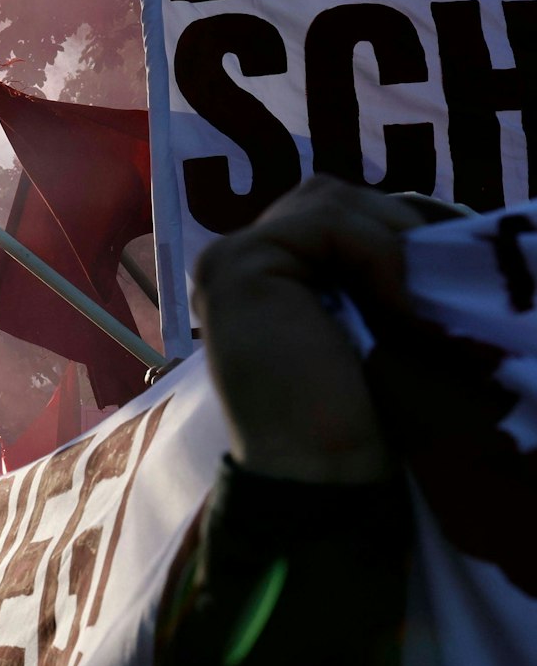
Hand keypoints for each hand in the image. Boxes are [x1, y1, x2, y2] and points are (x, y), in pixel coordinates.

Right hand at [192, 176, 426, 483]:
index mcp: (258, 276)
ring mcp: (229, 260)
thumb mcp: (359, 318)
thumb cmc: (345, 411)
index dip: (388, 231)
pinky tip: (399, 307)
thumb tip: (424, 226)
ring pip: (330, 202)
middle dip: (390, 228)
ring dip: (390, 242)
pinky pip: (328, 223)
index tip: (436, 276)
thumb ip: (361, 268)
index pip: (327, 214)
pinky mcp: (240, 265)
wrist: (314, 468)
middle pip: (327, 197)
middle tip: (431, 284)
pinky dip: (379, 256)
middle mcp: (233, 261)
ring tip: (414, 301)